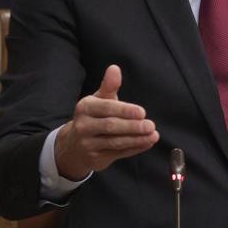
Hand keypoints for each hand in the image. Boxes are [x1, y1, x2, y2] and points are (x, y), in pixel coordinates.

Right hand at [54, 65, 158, 179]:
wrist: (73, 145)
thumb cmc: (93, 117)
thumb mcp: (98, 100)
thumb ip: (109, 86)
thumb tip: (115, 68)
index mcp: (85, 108)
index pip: (107, 108)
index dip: (125, 111)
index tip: (142, 112)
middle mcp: (83, 126)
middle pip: (111, 126)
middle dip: (133, 126)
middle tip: (151, 125)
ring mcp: (88, 144)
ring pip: (115, 142)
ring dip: (137, 139)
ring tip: (153, 135)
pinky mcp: (95, 158)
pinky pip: (118, 153)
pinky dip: (134, 149)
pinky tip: (147, 143)